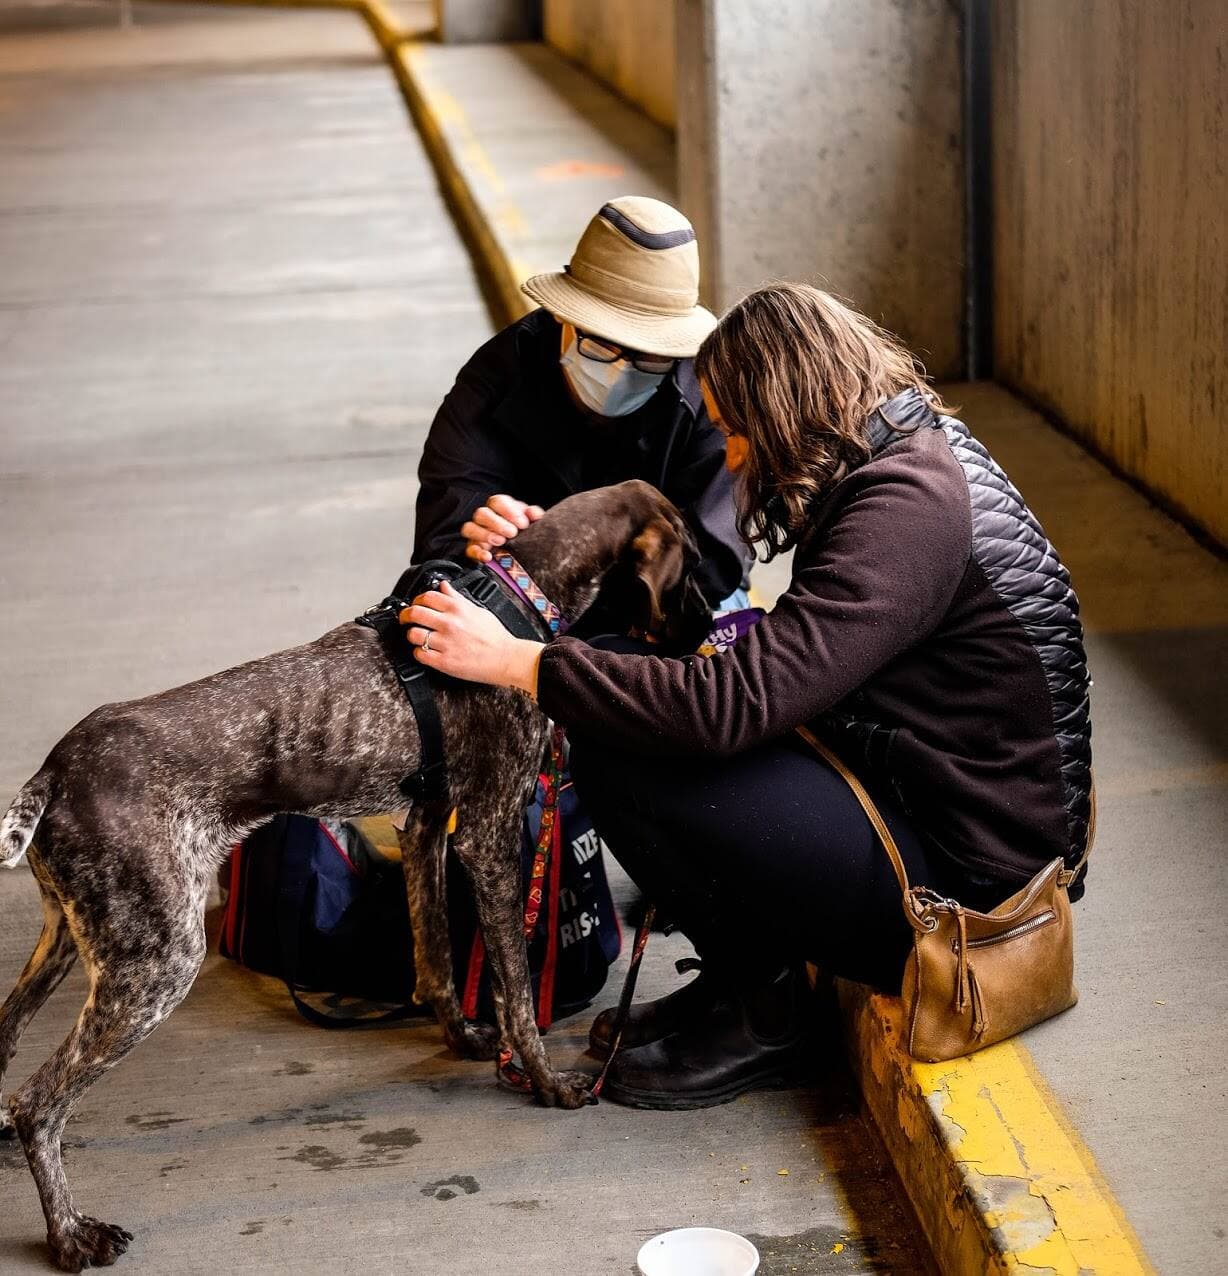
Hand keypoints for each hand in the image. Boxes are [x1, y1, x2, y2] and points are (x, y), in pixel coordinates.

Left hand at [401, 581, 543, 695]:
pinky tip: (426, 651)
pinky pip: (420, 654)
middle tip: (406, 619)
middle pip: (414, 613)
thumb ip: (457, 598)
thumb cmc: (495, 636)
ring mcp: (446, 643)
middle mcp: (450, 624)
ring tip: (418, 637)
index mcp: (458, 609)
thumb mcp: (477, 610)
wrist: (506, 658)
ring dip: (412, 635)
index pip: (427, 597)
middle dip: (405, 615)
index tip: (416, 605)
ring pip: (413, 634)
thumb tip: (444, 586)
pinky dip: (419, 653)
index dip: (417, 600)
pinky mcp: (444, 661)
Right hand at [461, 495, 544, 562]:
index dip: (508, 511)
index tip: (522, 523)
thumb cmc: (522, 528)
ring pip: (470, 528)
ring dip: (485, 535)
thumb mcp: (530, 520)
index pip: (497, 502)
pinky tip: (488, 556)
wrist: (519, 547)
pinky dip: (478, 553)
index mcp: (499, 507)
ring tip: (500, 541)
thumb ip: (533, 515)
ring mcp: (477, 532)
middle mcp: (485, 518)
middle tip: (512, 533)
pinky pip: (469, 549)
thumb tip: (535, 514)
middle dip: (497, 523)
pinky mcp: (473, 548)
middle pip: (482, 513)